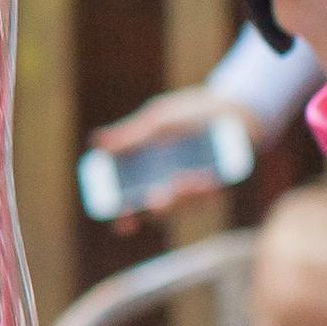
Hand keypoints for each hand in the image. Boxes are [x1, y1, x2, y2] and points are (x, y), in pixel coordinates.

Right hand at [86, 83, 234, 224]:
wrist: (229, 106)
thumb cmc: (189, 114)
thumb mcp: (156, 121)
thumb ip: (130, 135)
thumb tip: (96, 141)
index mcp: (151, 175)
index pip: (132, 204)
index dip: (124, 216)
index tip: (120, 219)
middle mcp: (172, 188)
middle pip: (159, 211)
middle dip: (156, 209)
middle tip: (152, 199)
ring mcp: (197, 189)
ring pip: (187, 206)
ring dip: (183, 198)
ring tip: (179, 182)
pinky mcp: (221, 185)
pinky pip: (211, 195)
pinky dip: (205, 189)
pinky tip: (200, 178)